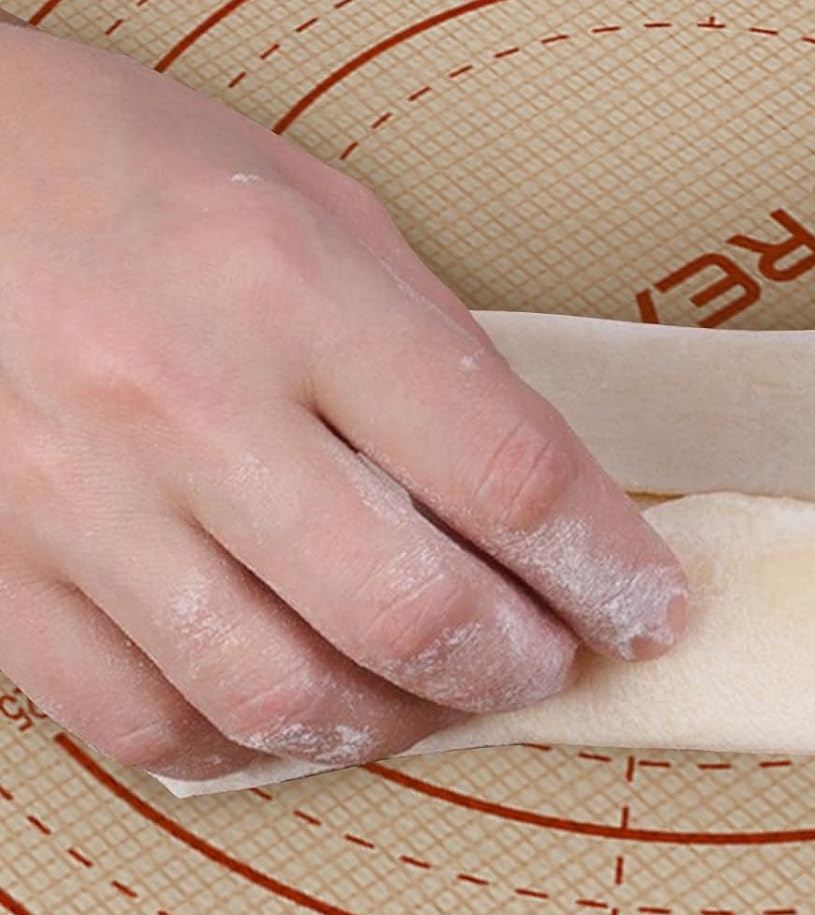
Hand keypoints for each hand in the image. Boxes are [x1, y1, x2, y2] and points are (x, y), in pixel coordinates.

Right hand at [0, 23, 685, 779]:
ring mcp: (80, 501)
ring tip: (445, 694)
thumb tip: (525, 499)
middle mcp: (187, 403)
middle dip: (523, 663)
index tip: (649, 608)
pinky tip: (307, 711)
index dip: (607, 566)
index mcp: (294, 289)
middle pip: (412, 611)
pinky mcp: (0, 571)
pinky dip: (255, 747)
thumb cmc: (130, 168)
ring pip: (286, 696)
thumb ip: (428, 355)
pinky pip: (149, 723)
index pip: (509, 474)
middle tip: (554, 657)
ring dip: (404, 722)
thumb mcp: (318, 210)